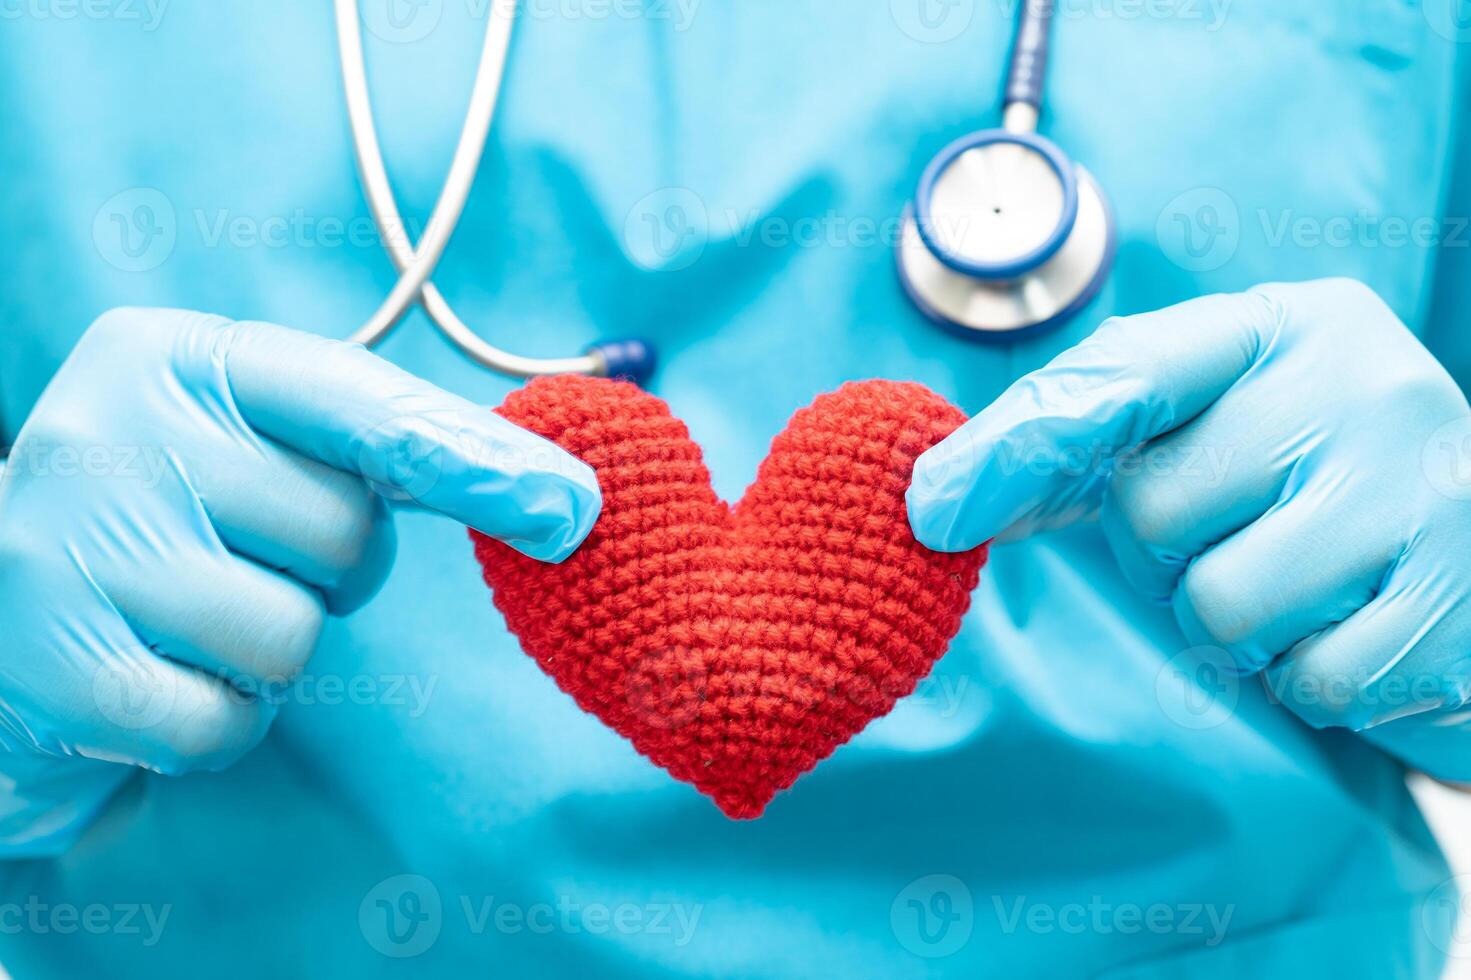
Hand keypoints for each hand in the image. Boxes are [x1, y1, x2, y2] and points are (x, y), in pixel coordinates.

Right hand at [0, 308, 598, 850]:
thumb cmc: (165, 523)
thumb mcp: (252, 447)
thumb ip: (382, 448)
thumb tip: (562, 496)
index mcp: (172, 355)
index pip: (362, 404)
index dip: (476, 460)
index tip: (572, 506)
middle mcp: (109, 431)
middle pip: (342, 531)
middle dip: (331, 572)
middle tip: (251, 564)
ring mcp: (65, 548)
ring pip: (292, 636)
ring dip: (271, 655)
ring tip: (192, 623)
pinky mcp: (52, 663)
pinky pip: (224, 721)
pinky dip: (218, 724)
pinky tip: (156, 683)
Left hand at [907, 279, 1470, 774]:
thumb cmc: (1311, 488)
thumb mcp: (1215, 428)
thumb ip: (1085, 443)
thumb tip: (937, 497)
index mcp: (1286, 325)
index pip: (1128, 372)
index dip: (1021, 442)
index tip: (933, 508)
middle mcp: (1362, 381)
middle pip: (1151, 512)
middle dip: (1166, 558)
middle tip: (1240, 539)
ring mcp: (1422, 484)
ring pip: (1219, 607)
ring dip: (1237, 629)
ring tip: (1302, 586)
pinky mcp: (1458, 595)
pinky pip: (1308, 679)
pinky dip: (1312, 680)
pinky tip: (1359, 629)